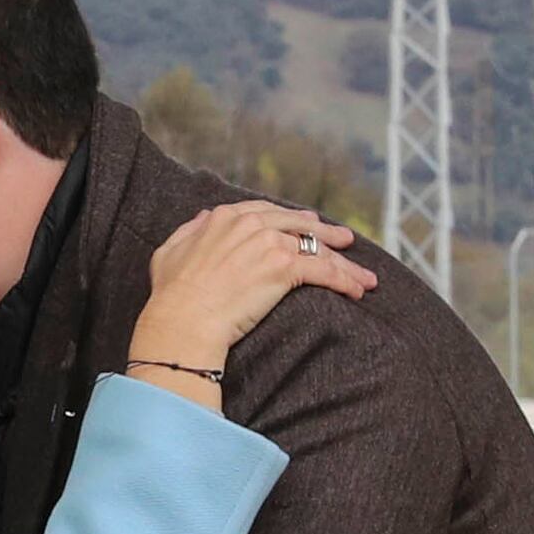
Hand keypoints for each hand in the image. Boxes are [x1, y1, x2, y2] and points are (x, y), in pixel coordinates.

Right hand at [132, 202, 375, 366]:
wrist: (183, 321)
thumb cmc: (171, 296)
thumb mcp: (169, 252)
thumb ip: (189, 230)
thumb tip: (203, 217)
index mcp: (225, 218)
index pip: (267, 212)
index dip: (290, 219)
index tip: (305, 224)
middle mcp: (251, 224)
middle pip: (299, 226)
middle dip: (325, 234)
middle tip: (344, 241)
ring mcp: (270, 243)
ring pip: (318, 250)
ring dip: (344, 263)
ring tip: (363, 276)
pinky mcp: (285, 267)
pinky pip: (324, 271)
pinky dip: (345, 280)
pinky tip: (357, 290)